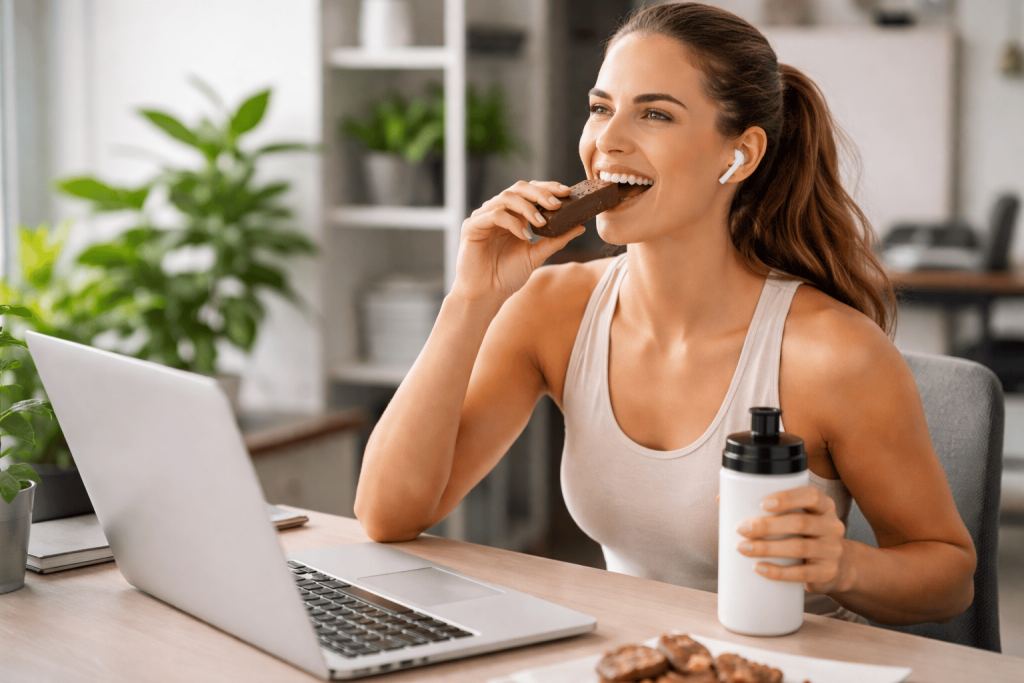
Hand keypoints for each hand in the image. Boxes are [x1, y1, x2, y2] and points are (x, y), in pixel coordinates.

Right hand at [452, 181, 581, 301]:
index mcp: (513, 216)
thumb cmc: (507, 276)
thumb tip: (580, 226)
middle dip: (540, 193)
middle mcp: (498, 212)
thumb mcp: (536, 256)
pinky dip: (511, 222)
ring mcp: (483, 217)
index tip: (567, 193)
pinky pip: (494, 215)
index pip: (530, 192)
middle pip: (519, 188)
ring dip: (527, 207)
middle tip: (557, 203)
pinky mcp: (471, 226)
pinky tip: (524, 236)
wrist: (486, 295)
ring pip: (506, 197)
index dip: (548, 188)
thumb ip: (555, 240)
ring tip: (541, 223)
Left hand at [736, 486, 852, 594]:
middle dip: (767, 526)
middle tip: (741, 529)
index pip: (811, 496)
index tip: (762, 504)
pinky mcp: (827, 573)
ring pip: (799, 548)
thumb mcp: (793, 518)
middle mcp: (832, 526)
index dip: (788, 498)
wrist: (833, 568)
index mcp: (824, 507)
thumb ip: (762, 508)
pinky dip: (778, 572)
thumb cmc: (802, 536)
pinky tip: (759, 568)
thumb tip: (721, 499)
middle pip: (800, 523)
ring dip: (767, 548)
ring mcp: (832, 551)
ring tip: (743, 548)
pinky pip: (802, 574)